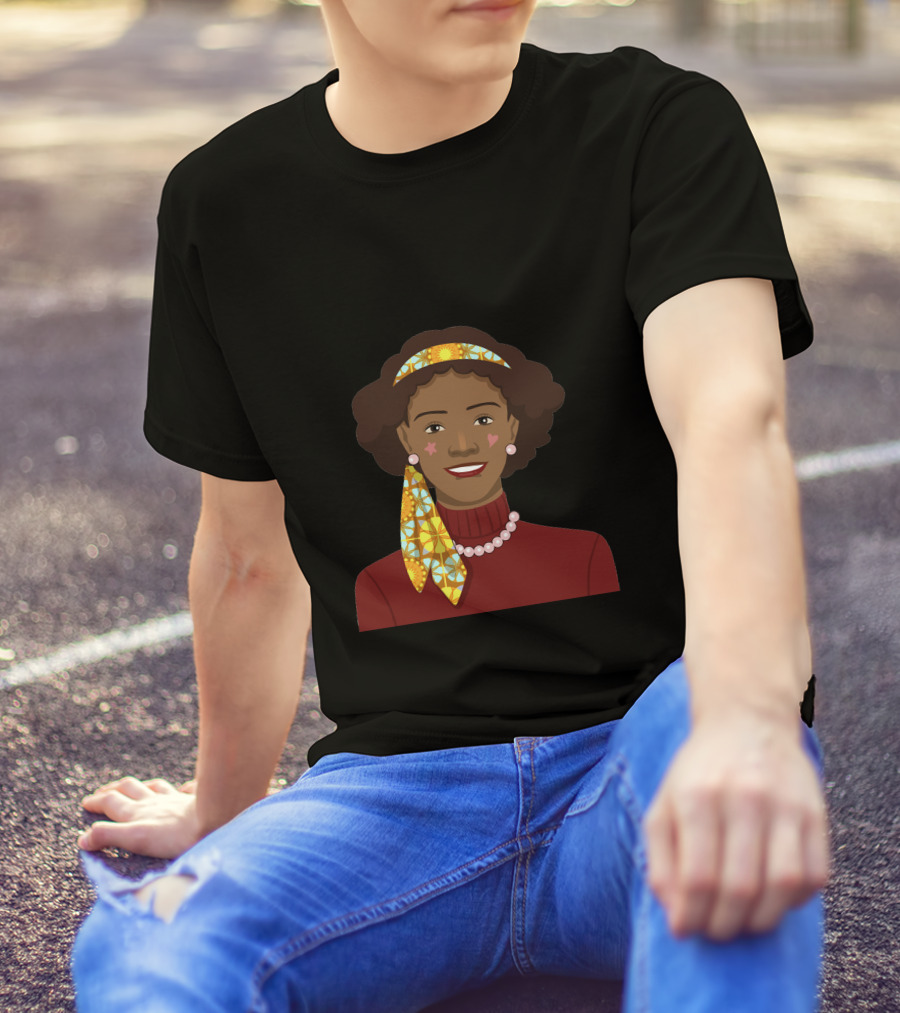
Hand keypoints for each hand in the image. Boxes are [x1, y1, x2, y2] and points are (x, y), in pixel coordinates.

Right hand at [77, 776, 203, 859]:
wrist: (215, 821)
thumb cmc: (175, 835)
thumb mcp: (135, 838)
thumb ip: (108, 836)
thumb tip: (83, 838)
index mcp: (138, 812)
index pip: (111, 802)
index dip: (96, 802)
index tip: (86, 802)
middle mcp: (155, 802)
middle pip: (130, 789)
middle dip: (113, 789)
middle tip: (103, 791)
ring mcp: (176, 799)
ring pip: (155, 786)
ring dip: (141, 785)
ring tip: (135, 786)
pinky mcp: (197, 800)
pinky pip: (187, 789)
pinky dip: (180, 788)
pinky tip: (183, 789)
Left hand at [642, 713, 829, 940]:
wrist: (746, 721)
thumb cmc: (699, 771)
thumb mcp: (664, 804)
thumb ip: (661, 861)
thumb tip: (675, 916)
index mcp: (698, 796)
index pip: (698, 877)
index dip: (692, 916)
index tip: (685, 930)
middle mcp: (744, 798)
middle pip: (740, 886)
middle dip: (724, 924)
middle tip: (714, 931)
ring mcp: (785, 804)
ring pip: (782, 885)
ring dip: (761, 920)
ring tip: (743, 922)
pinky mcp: (815, 813)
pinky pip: (814, 874)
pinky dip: (794, 900)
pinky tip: (772, 899)